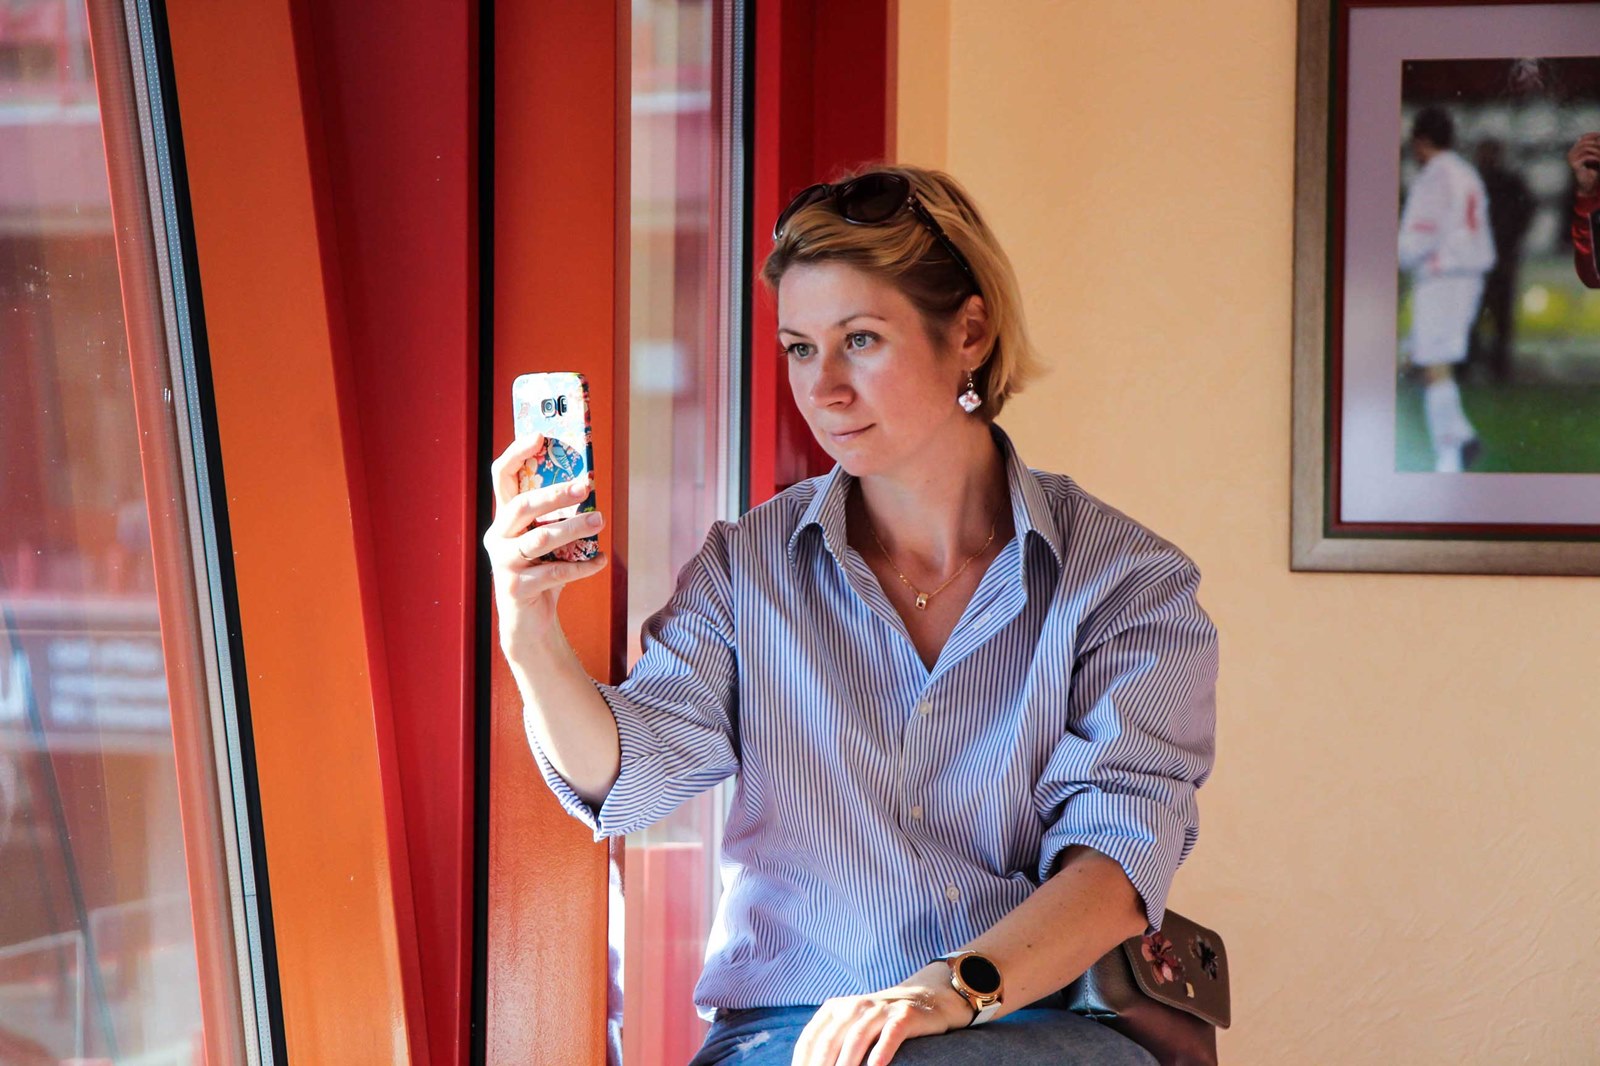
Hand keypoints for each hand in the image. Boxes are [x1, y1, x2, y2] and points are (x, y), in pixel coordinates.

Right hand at [482, 434, 607, 654]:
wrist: (528, 623)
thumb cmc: (542, 572)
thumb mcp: (547, 540)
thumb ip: (556, 517)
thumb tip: (587, 486)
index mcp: (504, 519)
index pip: (501, 477)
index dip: (516, 453)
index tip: (539, 435)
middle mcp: (498, 537)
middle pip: (522, 505)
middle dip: (555, 494)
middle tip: (587, 485)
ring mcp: (504, 563)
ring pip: (540, 539)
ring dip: (574, 528)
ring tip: (600, 520)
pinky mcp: (516, 588)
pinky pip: (555, 572)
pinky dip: (583, 566)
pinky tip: (601, 560)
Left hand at [790, 964, 973, 1065]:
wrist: (927, 999)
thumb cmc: (881, 1022)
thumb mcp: (853, 1026)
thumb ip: (832, 1044)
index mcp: (835, 1009)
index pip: (811, 1039)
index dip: (803, 1061)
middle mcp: (855, 1006)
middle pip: (830, 1039)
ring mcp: (880, 1009)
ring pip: (857, 1037)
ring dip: (847, 1062)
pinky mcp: (904, 1015)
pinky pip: (891, 1033)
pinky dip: (882, 1050)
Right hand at [1568, 133, 1599, 196]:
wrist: (1588, 182)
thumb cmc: (1592, 169)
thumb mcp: (1594, 155)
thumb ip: (1594, 146)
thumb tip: (1599, 138)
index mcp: (1575, 149)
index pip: (1583, 137)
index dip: (1593, 135)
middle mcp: (1571, 153)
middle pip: (1585, 141)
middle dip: (1596, 143)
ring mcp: (1571, 159)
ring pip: (1586, 148)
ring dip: (1597, 150)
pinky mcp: (1574, 165)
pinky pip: (1587, 156)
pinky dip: (1595, 157)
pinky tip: (1599, 160)